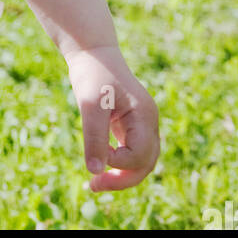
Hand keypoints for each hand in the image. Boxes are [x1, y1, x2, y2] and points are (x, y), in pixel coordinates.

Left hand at [65, 44, 159, 191]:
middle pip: (145, 163)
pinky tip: (100, 164)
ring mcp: (141, 123)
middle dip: (122, 179)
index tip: (95, 154)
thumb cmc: (92, 72)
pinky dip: (119, 163)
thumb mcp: (90, 103)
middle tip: (93, 186)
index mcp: (144, 116)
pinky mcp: (130, 123)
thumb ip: (94, 136)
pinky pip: (131, 151)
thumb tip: (95, 171)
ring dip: (121, 174)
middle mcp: (148, 122)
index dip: (117, 163)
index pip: (139, 155)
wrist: (92, 50)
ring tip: (95, 183)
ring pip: (141, 160)